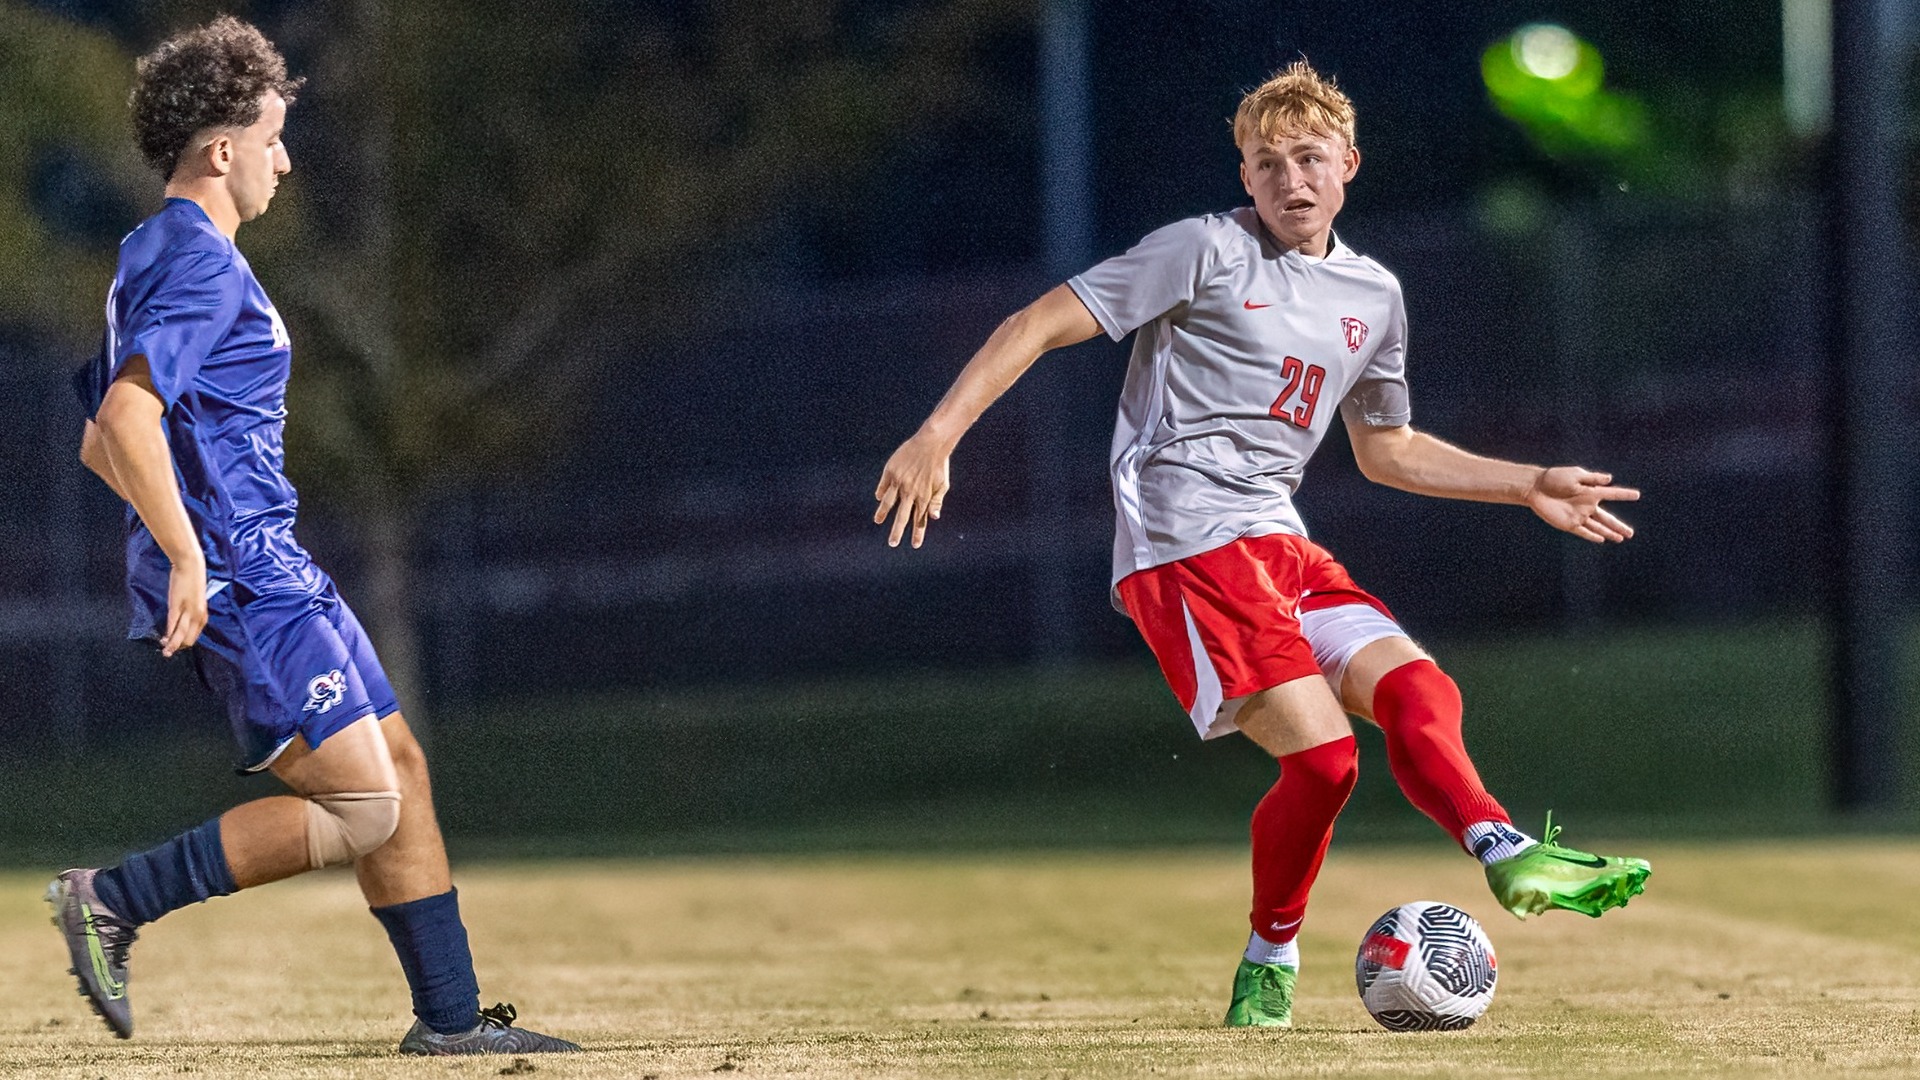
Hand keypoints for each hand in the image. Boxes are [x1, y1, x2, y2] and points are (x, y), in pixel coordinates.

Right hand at [161, 557, 208, 655]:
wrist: (191, 566)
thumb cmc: (192, 582)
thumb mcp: (195, 601)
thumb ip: (191, 613)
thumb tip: (183, 622)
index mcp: (203, 616)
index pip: (193, 636)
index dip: (184, 644)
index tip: (175, 647)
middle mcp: (198, 616)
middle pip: (188, 639)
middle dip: (178, 647)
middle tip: (167, 651)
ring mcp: (188, 611)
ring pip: (180, 635)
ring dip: (172, 645)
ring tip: (165, 652)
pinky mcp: (177, 605)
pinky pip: (173, 624)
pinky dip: (169, 634)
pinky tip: (164, 639)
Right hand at [873, 430, 952, 548]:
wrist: (931, 443)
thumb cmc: (939, 465)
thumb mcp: (943, 485)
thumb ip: (937, 501)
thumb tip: (934, 518)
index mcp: (924, 496)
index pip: (920, 519)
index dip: (917, 533)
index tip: (915, 545)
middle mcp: (910, 492)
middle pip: (902, 516)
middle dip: (897, 531)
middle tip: (892, 543)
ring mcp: (899, 481)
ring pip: (888, 502)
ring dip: (883, 513)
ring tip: (878, 521)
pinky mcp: (891, 471)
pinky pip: (883, 485)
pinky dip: (881, 492)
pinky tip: (878, 499)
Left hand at [1526, 467, 1638, 542]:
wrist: (1535, 488)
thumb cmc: (1554, 478)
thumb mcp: (1574, 475)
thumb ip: (1592, 478)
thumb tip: (1610, 479)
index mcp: (1591, 492)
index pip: (1611, 494)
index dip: (1624, 495)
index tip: (1637, 495)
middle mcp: (1587, 505)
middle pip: (1607, 518)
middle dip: (1619, 526)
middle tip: (1631, 533)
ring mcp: (1578, 516)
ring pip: (1598, 527)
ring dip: (1609, 533)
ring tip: (1621, 538)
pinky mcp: (1568, 524)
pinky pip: (1583, 531)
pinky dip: (1592, 535)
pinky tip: (1602, 539)